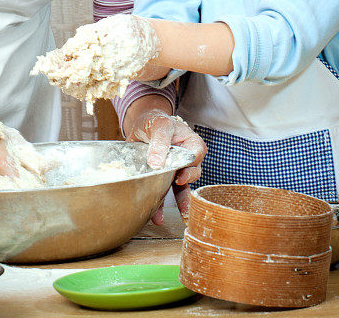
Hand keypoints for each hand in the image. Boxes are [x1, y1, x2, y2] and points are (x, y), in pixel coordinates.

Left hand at [126, 108, 205, 223]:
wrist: (142, 126)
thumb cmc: (156, 121)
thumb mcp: (159, 126)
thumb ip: (160, 142)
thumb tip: (157, 163)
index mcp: (191, 144)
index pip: (196, 155)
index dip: (190, 166)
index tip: (181, 175)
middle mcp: (188, 159)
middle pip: (192, 173)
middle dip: (186, 184)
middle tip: (178, 186)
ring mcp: (177, 171)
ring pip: (182, 188)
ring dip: (181, 202)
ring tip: (183, 215)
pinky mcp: (164, 180)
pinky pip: (166, 194)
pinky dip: (161, 207)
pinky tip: (157, 218)